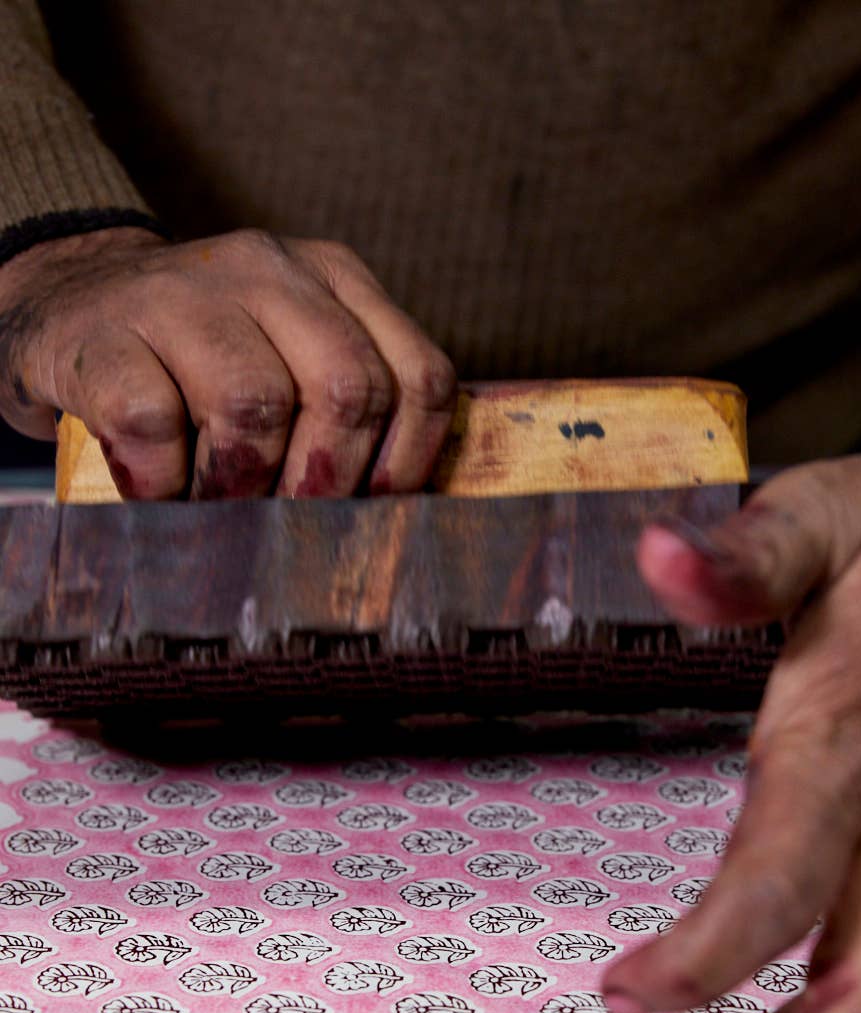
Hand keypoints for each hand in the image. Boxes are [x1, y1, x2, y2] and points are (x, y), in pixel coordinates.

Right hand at [0, 226, 456, 497]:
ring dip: (241, 484)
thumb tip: (399, 514)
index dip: (408, 461)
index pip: (418, 376)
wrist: (69, 303)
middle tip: (294, 520)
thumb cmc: (203, 360)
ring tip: (220, 504)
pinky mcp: (106, 332)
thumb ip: (353, 405)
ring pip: (253, 404)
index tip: (376, 507)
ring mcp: (182, 293)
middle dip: (328, 480)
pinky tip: (158, 487)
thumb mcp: (294, 355)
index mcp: (334, 278)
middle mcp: (268, 270)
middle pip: (347, 390)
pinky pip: (154, 423)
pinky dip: (162, 481)